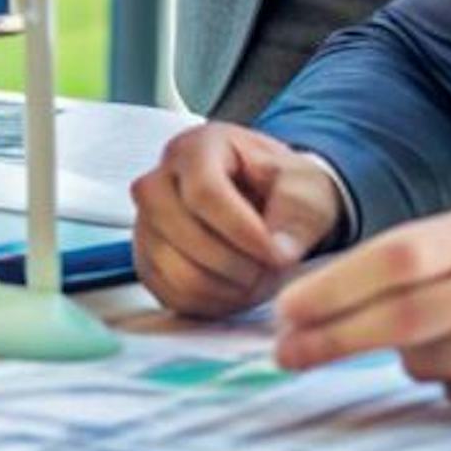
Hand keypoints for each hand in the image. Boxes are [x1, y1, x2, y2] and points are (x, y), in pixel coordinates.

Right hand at [129, 122, 344, 318]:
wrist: (264, 200)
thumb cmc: (280, 186)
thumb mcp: (304, 188)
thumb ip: (296, 216)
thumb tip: (279, 251)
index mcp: (196, 148)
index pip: (203, 191)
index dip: (242, 231)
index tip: (277, 254)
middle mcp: (159, 181)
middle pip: (179, 229)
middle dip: (234, 261)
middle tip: (270, 267)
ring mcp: (146, 223)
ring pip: (174, 268)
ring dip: (226, 286)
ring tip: (258, 278)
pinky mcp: (147, 261)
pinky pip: (171, 293)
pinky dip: (211, 302)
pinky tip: (237, 288)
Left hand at [272, 198, 450, 422]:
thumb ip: (418, 257)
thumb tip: (317, 298)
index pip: (397, 257)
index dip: (334, 287)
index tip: (285, 309)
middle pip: (402, 315)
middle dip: (333, 336)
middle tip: (288, 352)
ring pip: (425, 359)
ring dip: (408, 358)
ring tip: (447, 340)